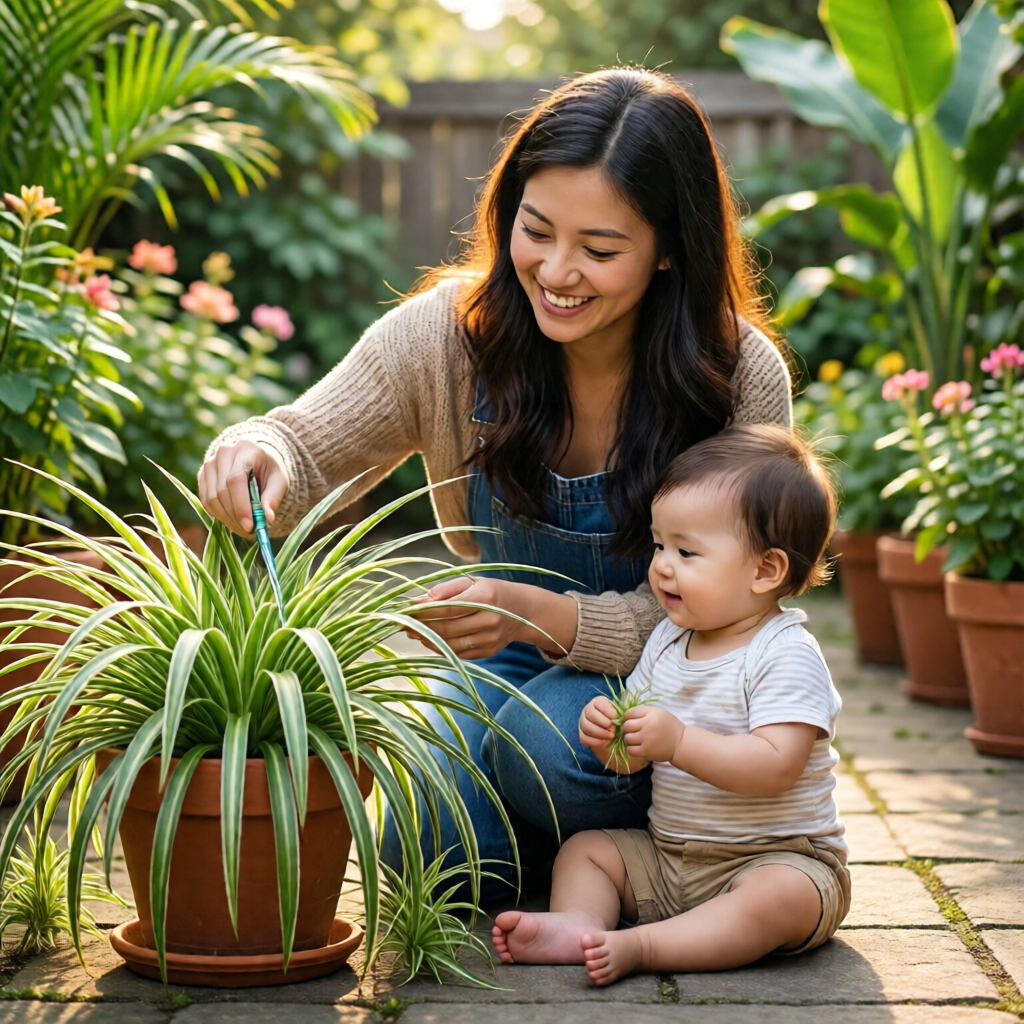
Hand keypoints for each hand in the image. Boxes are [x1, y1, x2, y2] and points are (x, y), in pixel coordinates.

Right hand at [198, 440, 287, 535]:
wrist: (255, 459)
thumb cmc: (269, 470)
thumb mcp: (279, 481)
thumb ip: (273, 498)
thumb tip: (267, 519)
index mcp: (246, 449)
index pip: (236, 480)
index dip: (241, 505)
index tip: (249, 526)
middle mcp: (223, 453)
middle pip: (222, 491)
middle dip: (235, 516)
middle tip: (248, 532)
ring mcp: (209, 463)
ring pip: (211, 498)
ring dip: (226, 518)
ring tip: (243, 528)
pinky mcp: (202, 475)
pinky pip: (206, 501)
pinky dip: (218, 514)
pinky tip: (232, 519)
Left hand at [405, 576, 530, 659]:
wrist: (523, 612)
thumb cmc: (491, 592)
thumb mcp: (472, 582)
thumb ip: (446, 589)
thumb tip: (418, 601)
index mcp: (486, 597)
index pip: (448, 608)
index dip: (424, 611)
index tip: (405, 609)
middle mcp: (490, 620)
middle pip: (446, 628)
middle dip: (421, 626)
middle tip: (402, 623)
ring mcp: (490, 639)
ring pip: (450, 644)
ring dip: (427, 640)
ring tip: (412, 632)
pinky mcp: (488, 652)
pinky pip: (458, 653)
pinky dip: (441, 647)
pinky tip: (430, 640)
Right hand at [578, 695, 616, 750]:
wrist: (612, 734)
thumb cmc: (615, 721)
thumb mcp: (617, 713)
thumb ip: (615, 713)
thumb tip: (613, 717)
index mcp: (596, 702)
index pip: (598, 703)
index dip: (608, 711)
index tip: (615, 717)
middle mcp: (586, 711)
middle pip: (590, 714)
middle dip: (604, 723)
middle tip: (613, 729)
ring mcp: (582, 723)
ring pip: (586, 727)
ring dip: (601, 733)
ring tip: (610, 736)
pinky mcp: (581, 735)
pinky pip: (584, 738)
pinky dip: (595, 741)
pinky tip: (604, 741)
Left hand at [621, 706, 684, 763]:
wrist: (680, 743)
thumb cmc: (669, 726)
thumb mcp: (658, 712)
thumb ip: (643, 711)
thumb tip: (625, 716)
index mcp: (651, 714)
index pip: (629, 713)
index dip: (627, 716)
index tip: (631, 720)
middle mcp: (648, 726)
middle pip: (626, 726)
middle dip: (627, 728)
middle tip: (633, 730)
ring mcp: (646, 740)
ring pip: (627, 738)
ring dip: (629, 738)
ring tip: (636, 739)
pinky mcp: (646, 752)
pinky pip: (630, 750)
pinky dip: (631, 748)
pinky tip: (637, 746)